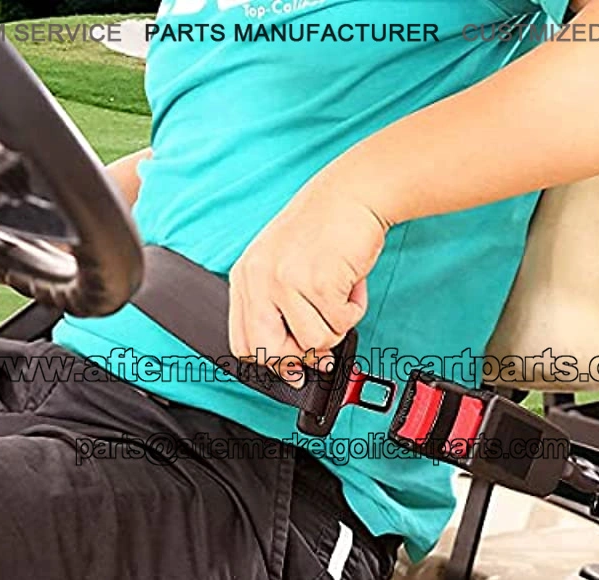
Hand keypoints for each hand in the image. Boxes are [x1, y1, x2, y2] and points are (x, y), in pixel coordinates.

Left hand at [228, 173, 388, 385]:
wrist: (353, 193)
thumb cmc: (324, 228)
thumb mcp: (287, 267)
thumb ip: (285, 313)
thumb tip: (303, 365)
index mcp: (245, 277)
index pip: (243, 344)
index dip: (272, 362)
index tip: (294, 367)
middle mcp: (259, 280)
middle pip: (270, 354)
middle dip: (302, 357)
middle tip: (322, 340)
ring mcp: (286, 282)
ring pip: (313, 343)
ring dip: (336, 326)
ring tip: (340, 294)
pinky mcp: (318, 283)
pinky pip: (341, 323)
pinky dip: (354, 309)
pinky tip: (351, 283)